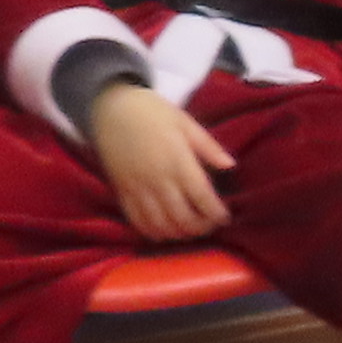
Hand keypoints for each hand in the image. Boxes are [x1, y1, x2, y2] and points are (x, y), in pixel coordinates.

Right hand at [89, 83, 236, 242]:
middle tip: (209, 225)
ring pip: (160, 224)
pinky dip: (153, 232)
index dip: (215, 213)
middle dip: (200, 228)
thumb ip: (208, 146)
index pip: (201, 197)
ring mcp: (138, 188)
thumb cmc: (152, 112)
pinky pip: (137, 220)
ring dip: (178, 234)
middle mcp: (158, 179)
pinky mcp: (122, 191)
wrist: (111, 108)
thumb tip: (230, 165)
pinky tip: (164, 231)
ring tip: (190, 231)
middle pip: (182, 217)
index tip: (224, 217)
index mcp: (177, 161)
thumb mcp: (185, 123)